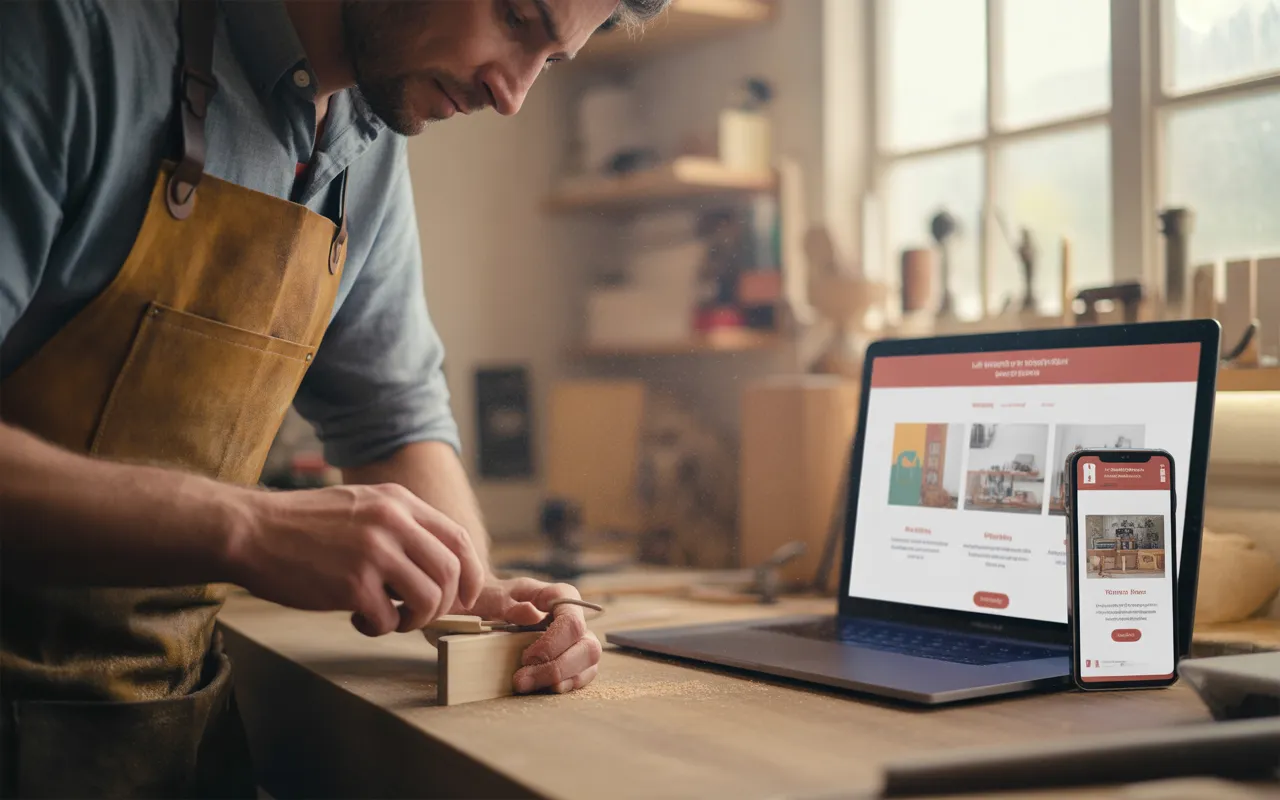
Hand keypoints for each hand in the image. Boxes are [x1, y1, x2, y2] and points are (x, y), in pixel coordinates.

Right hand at [229, 483, 484, 635]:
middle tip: (420, 614)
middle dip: (445, 603)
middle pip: (451, 573)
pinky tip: (356, 618)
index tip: (466, 597)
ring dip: (415, 620)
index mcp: (399, 502)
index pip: (459, 539)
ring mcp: (375, 553)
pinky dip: (379, 627)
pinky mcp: (353, 584)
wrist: (251, 531)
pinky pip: (390, 619)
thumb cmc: (304, 526)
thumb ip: (400, 526)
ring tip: (390, 618)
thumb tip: (438, 566)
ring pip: (430, 599)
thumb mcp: (361, 506)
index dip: (471, 574)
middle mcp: (393, 523)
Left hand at [462, 577, 601, 694]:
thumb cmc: (494, 600)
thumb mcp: (493, 596)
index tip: (526, 657)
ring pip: (589, 661)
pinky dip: (567, 684)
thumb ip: (508, 603)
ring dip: (560, 679)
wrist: (489, 608)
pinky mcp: (575, 659)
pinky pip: (583, 674)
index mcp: (559, 596)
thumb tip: (530, 613)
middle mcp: (575, 617)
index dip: (553, 643)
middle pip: (587, 645)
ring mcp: (578, 639)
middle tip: (521, 680)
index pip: (572, 621)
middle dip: (556, 668)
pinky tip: (545, 688)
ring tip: (528, 686)